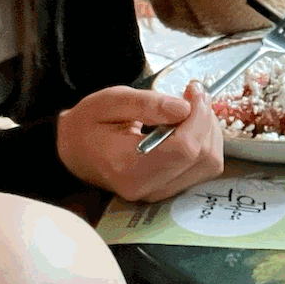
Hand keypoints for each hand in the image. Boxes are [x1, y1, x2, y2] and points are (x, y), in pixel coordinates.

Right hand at [57, 83, 225, 201]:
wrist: (74, 151)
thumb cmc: (88, 124)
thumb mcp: (110, 102)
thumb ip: (147, 104)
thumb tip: (186, 108)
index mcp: (128, 167)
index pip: (184, 149)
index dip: (198, 117)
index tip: (193, 90)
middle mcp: (146, 187)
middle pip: (202, 157)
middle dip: (206, 120)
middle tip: (193, 95)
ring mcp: (159, 193)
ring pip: (209, 165)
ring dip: (210, 132)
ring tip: (192, 110)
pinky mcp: (168, 191)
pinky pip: (203, 170)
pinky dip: (205, 144)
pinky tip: (190, 127)